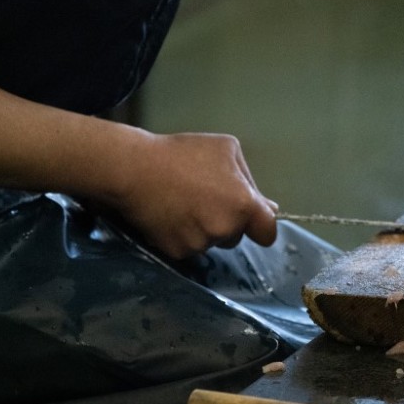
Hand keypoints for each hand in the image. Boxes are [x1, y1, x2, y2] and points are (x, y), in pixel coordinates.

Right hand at [109, 132, 276, 258]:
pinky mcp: (177, 253)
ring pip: (212, 242)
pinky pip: (189, 248)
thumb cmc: (183, 154)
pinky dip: (183, 236)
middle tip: (206, 199)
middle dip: (227, 222)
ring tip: (185, 205)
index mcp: (244, 206)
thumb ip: (249, 180)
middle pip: (236, 236)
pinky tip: (171, 215)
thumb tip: (269, 207)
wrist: (134, 170)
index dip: (261, 227)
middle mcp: (226, 230)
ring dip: (206, 230)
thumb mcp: (227, 150)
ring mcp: (201, 244)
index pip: (267, 233)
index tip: (251, 221)